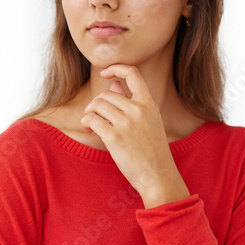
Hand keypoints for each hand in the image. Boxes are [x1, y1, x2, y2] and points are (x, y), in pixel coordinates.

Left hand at [80, 64, 187, 204]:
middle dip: (96, 103)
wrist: (158, 175)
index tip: (105, 73)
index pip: (133, 73)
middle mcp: (138, 110)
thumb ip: (130, 102)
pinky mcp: (114, 137)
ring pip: (97, 104)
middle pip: (106, 94)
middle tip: (95, 116)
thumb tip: (113, 84)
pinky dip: (86, 122)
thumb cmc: (151, 149)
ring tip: (91, 124)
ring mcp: (126, 123)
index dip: (116, 68)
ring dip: (89, 112)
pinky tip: (90, 129)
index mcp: (149, 104)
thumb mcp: (148, 122)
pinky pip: (91, 119)